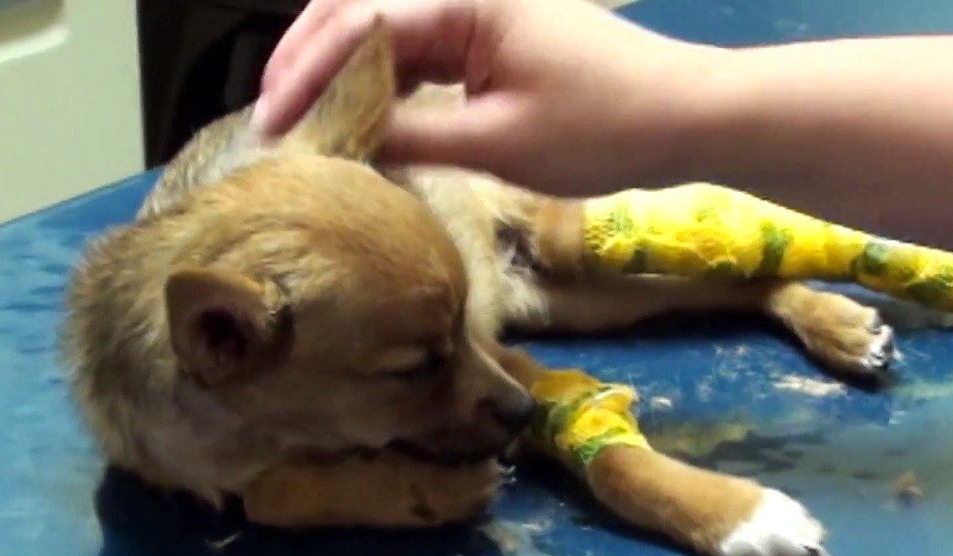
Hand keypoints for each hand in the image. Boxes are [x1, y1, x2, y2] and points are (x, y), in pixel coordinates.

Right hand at [252, 0, 729, 195]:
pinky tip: (359, 114)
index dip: (307, 73)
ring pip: (383, 27)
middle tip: (268, 114)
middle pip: (358, 9)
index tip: (270, 122)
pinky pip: (417, 48)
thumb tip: (346, 144)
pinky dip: (380, 78)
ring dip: (338, 67)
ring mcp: (477, 11)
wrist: (684, 116)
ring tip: (298, 115)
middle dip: (306, 57)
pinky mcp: (489, 36)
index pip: (360, 24)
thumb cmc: (604, 127)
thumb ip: (412, 137)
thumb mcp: (498, 142)